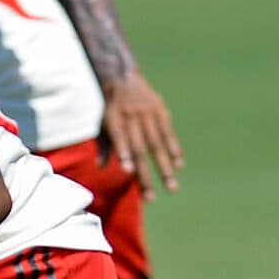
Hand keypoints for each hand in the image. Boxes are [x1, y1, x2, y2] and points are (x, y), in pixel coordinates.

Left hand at [98, 72, 182, 197]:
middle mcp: (132, 118)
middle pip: (140, 150)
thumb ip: (103, 145)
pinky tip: (178, 165)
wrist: (123, 80)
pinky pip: (168, 134)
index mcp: (114, 121)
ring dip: (164, 168)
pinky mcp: (161, 112)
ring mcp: (148, 115)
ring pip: (157, 145)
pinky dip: (174, 149)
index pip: (119, 140)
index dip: (124, 154)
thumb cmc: (110, 110)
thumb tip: (100, 167)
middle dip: (145, 175)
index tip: (128, 172)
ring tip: (171, 188)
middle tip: (150, 198)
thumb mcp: (102, 125)